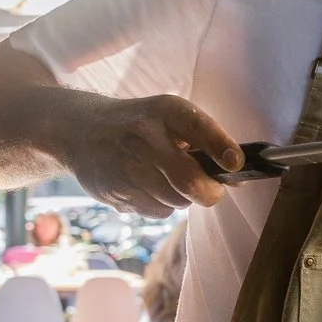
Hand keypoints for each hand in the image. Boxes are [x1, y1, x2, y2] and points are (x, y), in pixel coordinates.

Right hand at [68, 95, 241, 216]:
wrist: (80, 131)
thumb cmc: (142, 126)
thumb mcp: (170, 120)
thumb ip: (207, 144)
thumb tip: (241, 178)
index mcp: (165, 111)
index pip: (199, 128)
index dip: (221, 148)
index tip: (235, 164)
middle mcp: (144, 137)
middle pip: (189, 181)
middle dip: (210, 193)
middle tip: (212, 191)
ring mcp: (126, 166)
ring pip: (176, 201)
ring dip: (183, 198)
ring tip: (169, 180)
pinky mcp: (114, 191)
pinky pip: (157, 211)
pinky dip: (162, 205)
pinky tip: (148, 187)